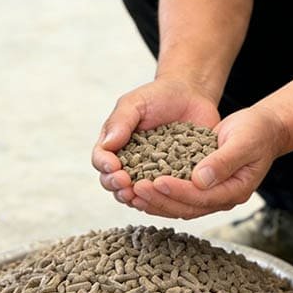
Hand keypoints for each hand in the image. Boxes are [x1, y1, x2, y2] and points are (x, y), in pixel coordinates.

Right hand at [91, 79, 219, 206]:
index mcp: (115, 145)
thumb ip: (120, 121)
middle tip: (126, 184)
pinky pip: (165, 193)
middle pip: (115, 183)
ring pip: (138, 194)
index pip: (102, 160)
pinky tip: (166, 195)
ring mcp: (152, 173)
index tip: (113, 166)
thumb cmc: (158, 96)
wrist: (191, 95)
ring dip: (137, 197)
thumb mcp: (135, 102)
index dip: (105, 166)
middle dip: (117, 186)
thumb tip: (107, 145)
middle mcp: (130, 163)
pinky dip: (163, 197)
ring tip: (141, 194)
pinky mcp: (174, 178)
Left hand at [129, 105, 288, 218]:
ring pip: (179, 205)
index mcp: (235, 190)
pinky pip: (178, 195)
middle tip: (135, 188)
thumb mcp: (243, 141)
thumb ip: (223, 161)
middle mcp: (222, 197)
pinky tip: (140, 186)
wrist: (264, 128)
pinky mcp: (202, 186)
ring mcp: (211, 194)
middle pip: (186, 207)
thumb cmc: (257, 131)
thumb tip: (200, 180)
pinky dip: (159, 193)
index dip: (177, 191)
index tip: (157, 181)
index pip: (201, 197)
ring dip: (155, 201)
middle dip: (159, 199)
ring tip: (131, 191)